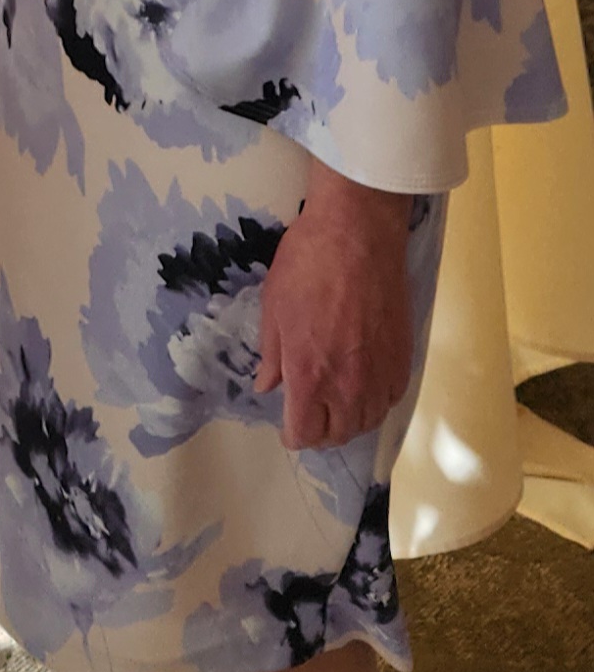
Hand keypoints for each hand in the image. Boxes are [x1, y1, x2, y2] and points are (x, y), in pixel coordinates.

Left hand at [253, 162, 415, 447]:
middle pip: (338, 435)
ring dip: (348, 422)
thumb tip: (267, 386)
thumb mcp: (272, 307)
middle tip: (308, 417)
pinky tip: (362, 389)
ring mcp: (380, 375)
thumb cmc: (306, 266)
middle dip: (319, 433)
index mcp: (309, 375)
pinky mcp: (403, 360)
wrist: (357, 236)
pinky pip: (389, 400)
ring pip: (367, 422)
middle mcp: (348, 386)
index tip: (288, 429)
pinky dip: (374, 404)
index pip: (305, 432)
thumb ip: (272, 355)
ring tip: (333, 407)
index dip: (293, 435)